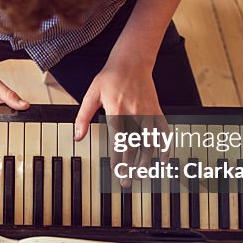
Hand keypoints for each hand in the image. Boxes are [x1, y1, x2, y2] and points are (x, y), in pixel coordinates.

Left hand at [73, 57, 165, 185]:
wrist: (132, 60)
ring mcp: (148, 112)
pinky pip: (164, 131)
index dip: (118, 159)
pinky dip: (165, 145)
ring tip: (142, 174)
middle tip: (127, 182)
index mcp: (117, 111)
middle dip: (131, 166)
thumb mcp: (92, 94)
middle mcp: (135, 113)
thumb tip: (77, 136)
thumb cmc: (110, 77)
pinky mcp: (157, 110)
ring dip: (147, 161)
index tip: (116, 172)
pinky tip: (163, 159)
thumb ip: (83, 117)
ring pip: (150, 142)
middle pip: (135, 146)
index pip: (118, 141)